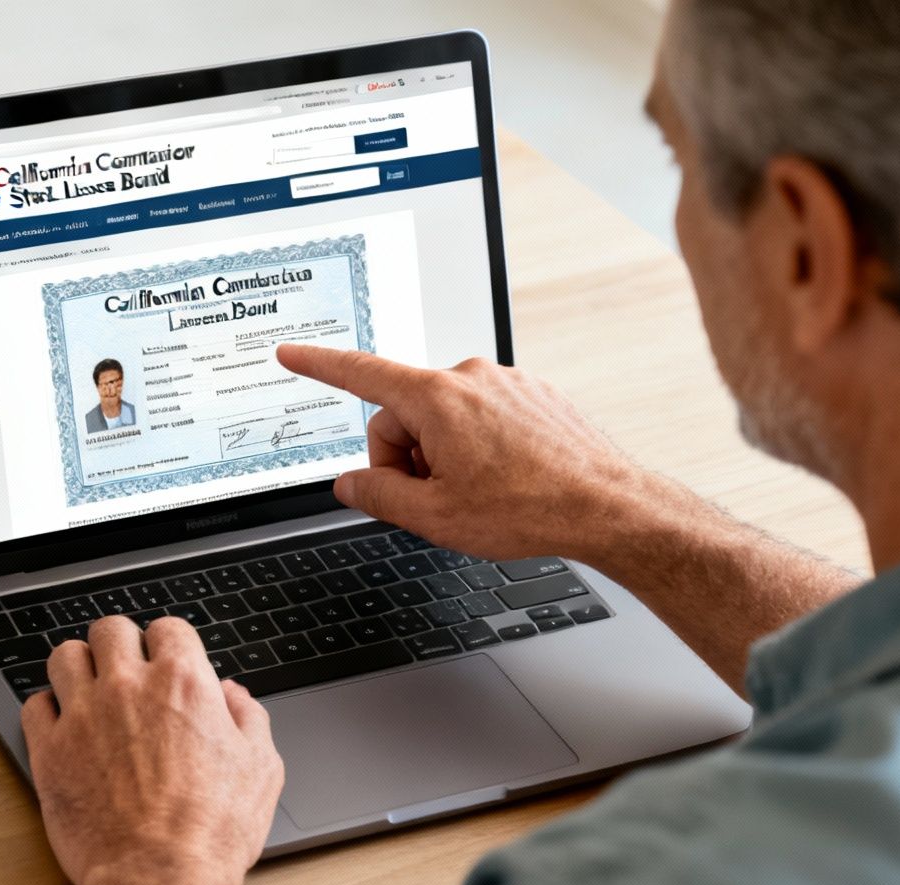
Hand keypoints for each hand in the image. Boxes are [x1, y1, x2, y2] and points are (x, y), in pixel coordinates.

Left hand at [20, 616, 283, 884]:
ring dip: (78, 666)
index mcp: (182, 684)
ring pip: (64, 656)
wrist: (159, 877)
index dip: (169, 644)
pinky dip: (47, 710)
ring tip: (88, 689)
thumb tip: (234, 695)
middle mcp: (127, 688)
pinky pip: (34, 705)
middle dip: (119, 644)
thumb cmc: (212, 831)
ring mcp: (83, 716)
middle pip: (110, 630)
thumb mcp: (261, 769)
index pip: (167, 629)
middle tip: (125, 669)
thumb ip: (248, 718)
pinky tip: (63, 726)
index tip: (166, 661)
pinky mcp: (49, 750)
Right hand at [276, 345, 662, 562]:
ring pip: (444, 419)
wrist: (607, 506)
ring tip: (479, 494)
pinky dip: (478, 448)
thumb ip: (377, 494)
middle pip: (403, 414)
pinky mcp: (531, 394)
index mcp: (436, 398)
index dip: (318, 366)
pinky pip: (481, 417)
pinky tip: (504, 480)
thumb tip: (353, 482)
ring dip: (444, 455)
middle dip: (405, 457)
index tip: (291, 354)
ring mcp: (504, 382)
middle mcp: (469, 377)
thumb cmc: (529, 509)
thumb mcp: (432, 515)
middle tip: (433, 499)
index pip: (359, 373)